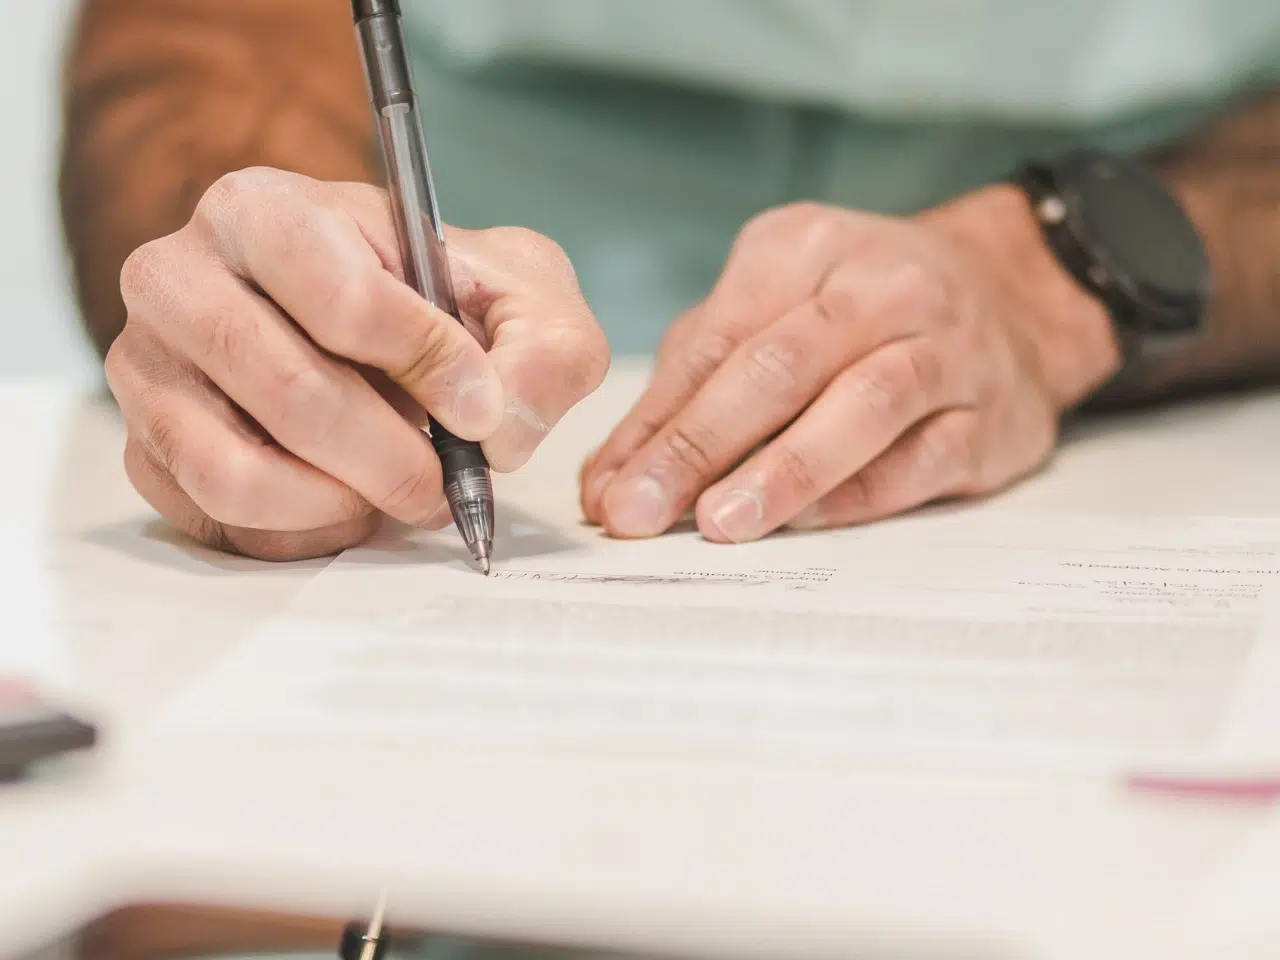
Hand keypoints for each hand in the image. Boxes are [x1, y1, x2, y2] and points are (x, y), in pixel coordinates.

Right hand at [108, 167, 607, 559]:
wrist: (359, 325)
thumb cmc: (435, 300)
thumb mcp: (520, 295)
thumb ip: (543, 347)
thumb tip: (496, 426)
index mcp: (264, 211)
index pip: (338, 296)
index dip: (424, 364)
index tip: (479, 407)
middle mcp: (178, 280)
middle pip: (288, 391)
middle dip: (391, 457)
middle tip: (444, 483)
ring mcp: (147, 369)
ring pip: (236, 471)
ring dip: (341, 503)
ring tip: (395, 492)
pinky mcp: (146, 450)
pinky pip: (218, 520)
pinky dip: (301, 532)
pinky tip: (347, 505)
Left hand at [580, 185, 1118, 541]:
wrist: (1014, 294)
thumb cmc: (860, 311)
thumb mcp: (771, 308)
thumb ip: (690, 386)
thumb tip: (611, 482)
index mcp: (806, 246)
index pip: (717, 339)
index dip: (657, 420)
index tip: (610, 489)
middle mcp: (882, 286)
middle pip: (779, 366)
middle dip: (699, 446)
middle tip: (642, 513)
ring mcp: (947, 347)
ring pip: (863, 406)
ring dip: (784, 470)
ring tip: (721, 522)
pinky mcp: (992, 414)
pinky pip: (923, 457)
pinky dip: (860, 493)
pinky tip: (806, 523)